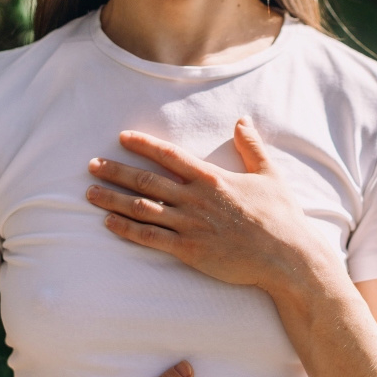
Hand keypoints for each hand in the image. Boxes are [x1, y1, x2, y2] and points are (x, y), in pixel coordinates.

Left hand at [85, 117, 337, 292]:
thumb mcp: (270, 174)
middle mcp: (196, 199)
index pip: (169, 156)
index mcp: (212, 178)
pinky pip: (150, 238)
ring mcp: (190, 226)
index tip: (122, 138)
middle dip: (116, 172)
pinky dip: (127, 230)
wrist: (286, 256)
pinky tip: (109, 223)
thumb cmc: (281, 216)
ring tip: (90, 193)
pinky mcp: (190, 251)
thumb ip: (251, 146)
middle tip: (91, 165)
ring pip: (143, 209)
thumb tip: (242, 120)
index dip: (143, 145)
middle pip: (146, 181)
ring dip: (113, 200)